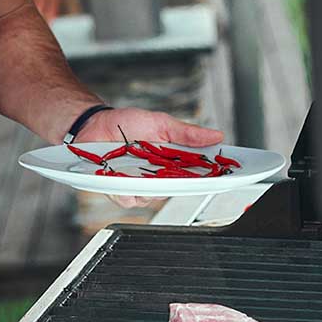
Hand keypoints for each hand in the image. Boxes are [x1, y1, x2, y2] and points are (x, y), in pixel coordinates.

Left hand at [77, 107, 224, 209]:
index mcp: (171, 162)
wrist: (94, 124)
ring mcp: (138, 185)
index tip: (226, 175)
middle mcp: (157, 177)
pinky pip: (128, 198)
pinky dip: (127, 190)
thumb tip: (216, 135)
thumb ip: (186, 133)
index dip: (212, 177)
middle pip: (177, 190)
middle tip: (182, 173)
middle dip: (181, 184)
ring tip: (144, 170)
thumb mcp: (160, 123)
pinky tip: (123, 179)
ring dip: (150, 186)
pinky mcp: (118, 190)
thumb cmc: (126, 124)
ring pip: (152, 197)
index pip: (197, 174)